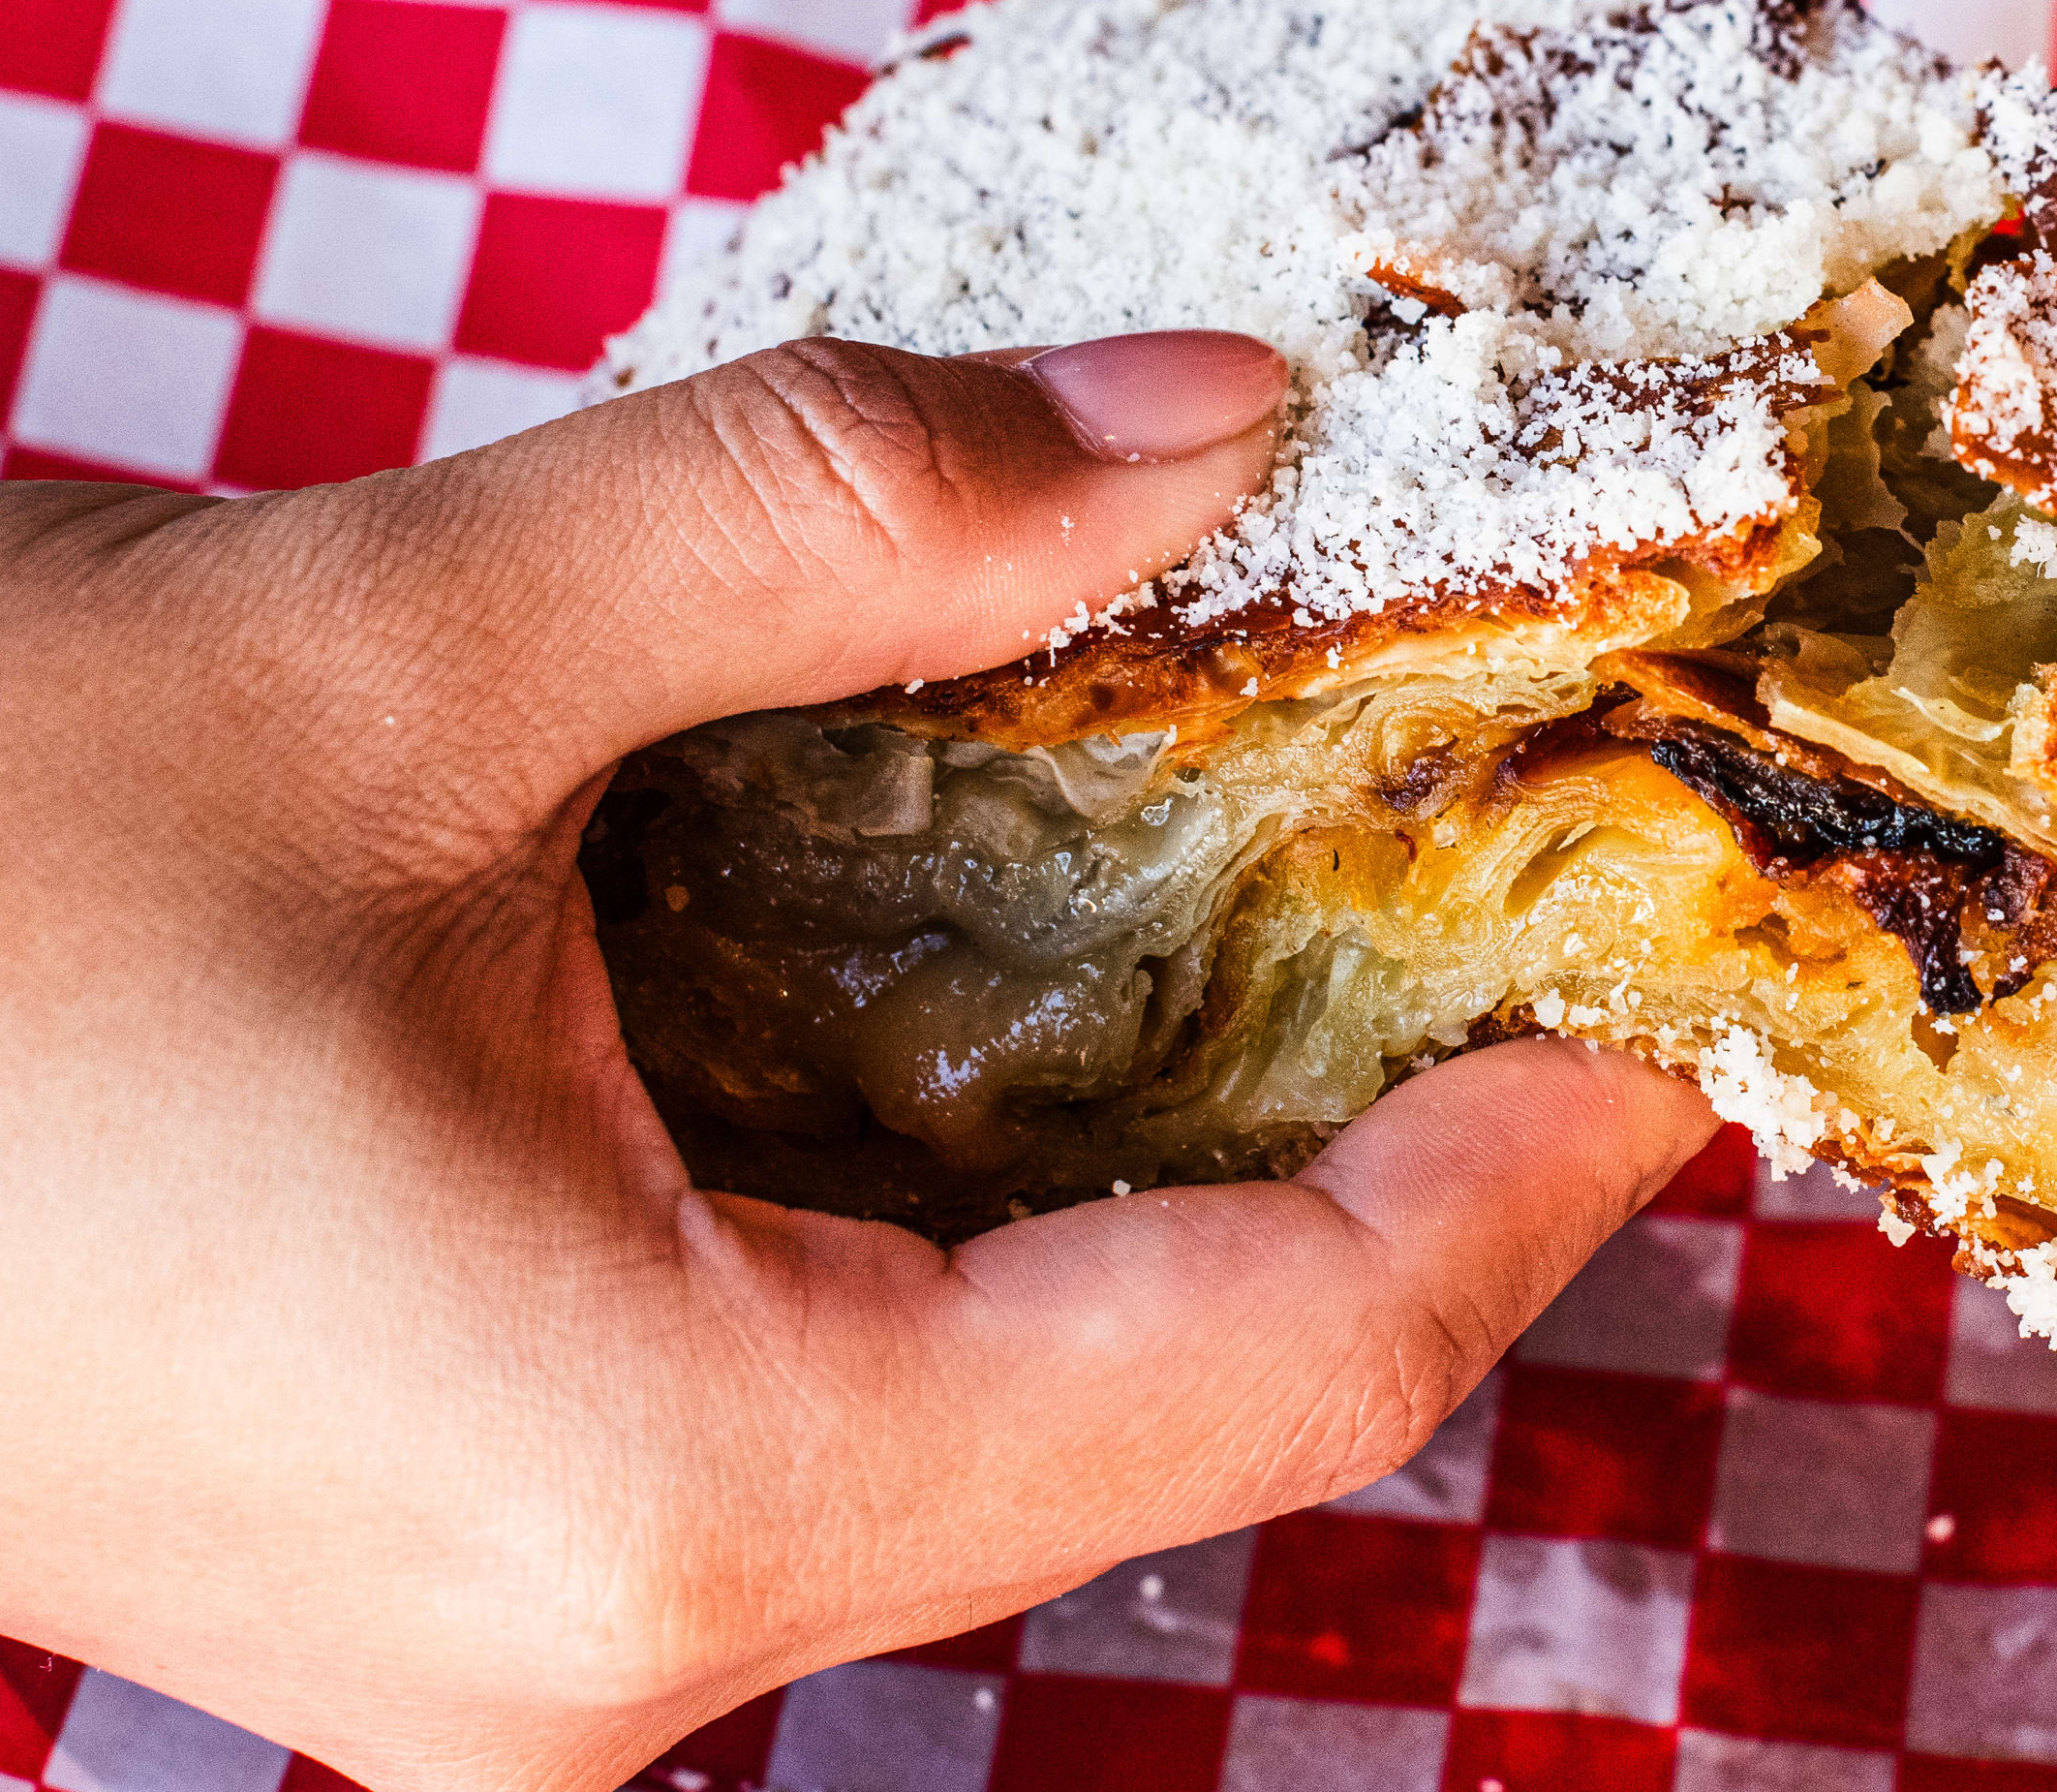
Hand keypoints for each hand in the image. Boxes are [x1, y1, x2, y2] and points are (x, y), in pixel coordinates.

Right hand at [0, 334, 1715, 1787]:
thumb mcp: (388, 652)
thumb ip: (846, 520)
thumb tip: (1201, 423)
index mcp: (663, 1487)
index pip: (1285, 1366)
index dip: (1524, 1179)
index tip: (1667, 1011)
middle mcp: (612, 1634)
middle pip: (1157, 1399)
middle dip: (1349, 1143)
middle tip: (1492, 885)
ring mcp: (512, 1615)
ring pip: (987, 1397)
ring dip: (1141, 1148)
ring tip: (1286, 890)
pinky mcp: (427, 1537)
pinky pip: (803, 1379)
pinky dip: (936, 1182)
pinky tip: (988, 971)